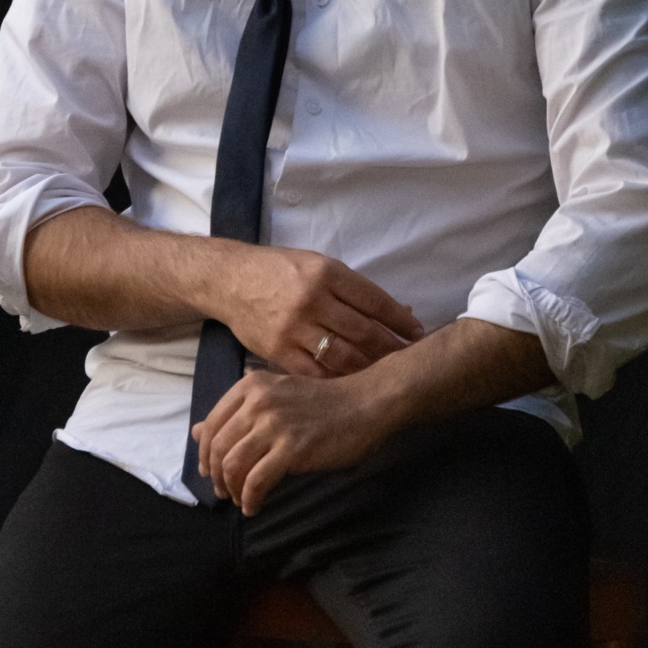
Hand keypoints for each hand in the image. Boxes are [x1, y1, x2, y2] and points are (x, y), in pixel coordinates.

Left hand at [194, 369, 397, 514]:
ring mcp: (275, 425)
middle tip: (224, 493)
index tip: (210, 473)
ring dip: (232, 490)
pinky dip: (250, 499)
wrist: (365, 404)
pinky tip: (254, 507)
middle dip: (217, 477)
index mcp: (250, 386)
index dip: (205, 455)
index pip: (211, 425)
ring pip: (233, 466)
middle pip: (218, 448)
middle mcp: (258, 402)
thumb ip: (236, 412)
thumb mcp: (274, 397)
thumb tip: (196, 431)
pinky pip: (257, 482)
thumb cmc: (322, 403)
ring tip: (240, 501)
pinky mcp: (293, 448)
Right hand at [207, 243, 421, 376]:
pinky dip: (339, 379)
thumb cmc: (279, 271)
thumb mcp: (318, 265)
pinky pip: (316, 372)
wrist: (230, 280)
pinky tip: (354, 382)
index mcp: (326, 273)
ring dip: (370, 366)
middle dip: (392, 348)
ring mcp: (294, 328)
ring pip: (344, 356)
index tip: (417, 333)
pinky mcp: (278, 351)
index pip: (375, 301)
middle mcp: (312, 300)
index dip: (400, 320)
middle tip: (409, 358)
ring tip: (387, 372)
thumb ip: (354, 289)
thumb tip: (400, 311)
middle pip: (364, 332)